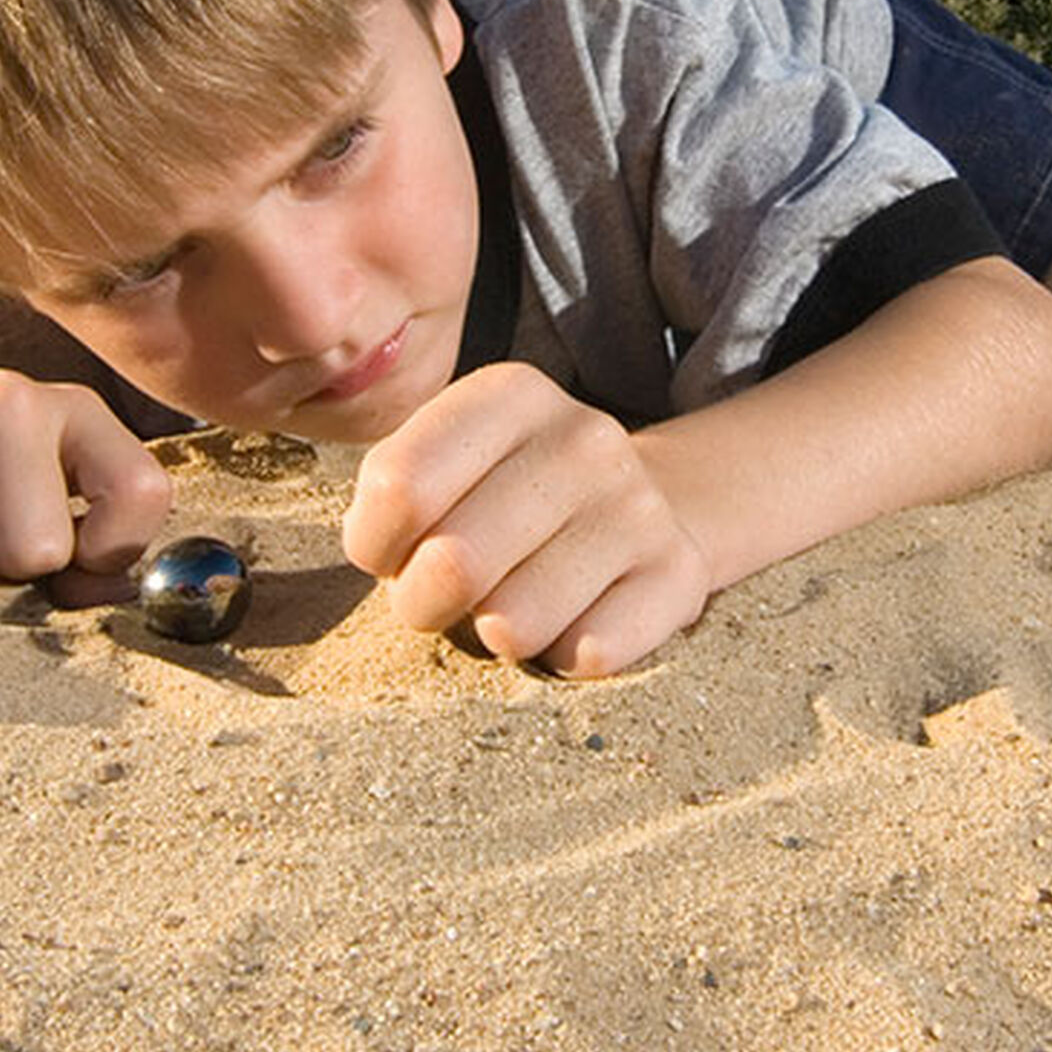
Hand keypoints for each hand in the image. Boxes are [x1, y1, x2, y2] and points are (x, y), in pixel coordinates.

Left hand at [341, 363, 710, 676]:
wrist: (636, 508)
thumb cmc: (505, 497)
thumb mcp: (445, 462)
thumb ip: (392, 492)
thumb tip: (375, 544)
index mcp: (511, 394)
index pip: (399, 485)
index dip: (373, 543)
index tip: (388, 550)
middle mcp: (582, 437)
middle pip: (454, 562)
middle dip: (423, 603)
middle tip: (439, 596)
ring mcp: (637, 504)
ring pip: (515, 623)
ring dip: (495, 633)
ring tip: (510, 600)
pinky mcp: (677, 573)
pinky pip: (585, 655)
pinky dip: (560, 657)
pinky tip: (571, 619)